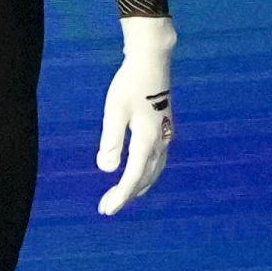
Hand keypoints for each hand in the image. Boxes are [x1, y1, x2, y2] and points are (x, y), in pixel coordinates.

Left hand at [96, 15, 176, 215]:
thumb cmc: (130, 83)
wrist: (152, 60)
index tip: (106, 210)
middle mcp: (161, 142)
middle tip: (107, 207)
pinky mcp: (164, 127)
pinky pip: (157, 160)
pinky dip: (146, 173)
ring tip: (121, 196)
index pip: (133, 177)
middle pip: (145, 178)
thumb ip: (111, 140)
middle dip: (127, 194)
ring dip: (138, 186)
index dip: (120, 196)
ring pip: (153, 171)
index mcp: (148, 140)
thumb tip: (106, 170)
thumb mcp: (115, 110)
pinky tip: (137, 171)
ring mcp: (165, 135)